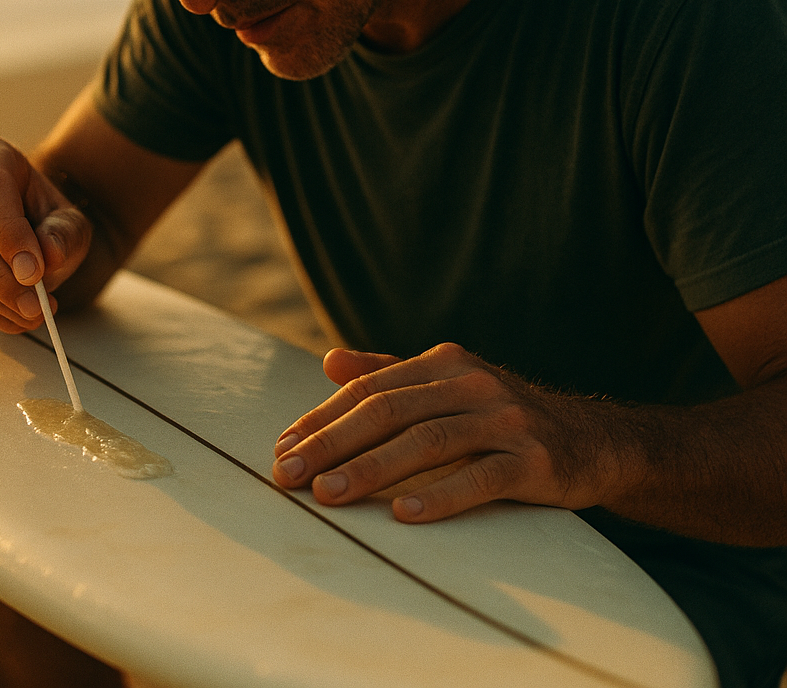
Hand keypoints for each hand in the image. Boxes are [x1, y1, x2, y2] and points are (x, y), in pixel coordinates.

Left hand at [271, 343, 621, 521]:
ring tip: (329, 495)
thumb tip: (329, 360)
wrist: (592, 440)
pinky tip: (404, 514)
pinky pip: (480, 478)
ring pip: (426, 442)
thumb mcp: (447, 384)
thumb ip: (389, 372)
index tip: (283, 449)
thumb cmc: (500, 416)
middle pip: (389, 412)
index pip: (369, 390)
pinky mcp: (534, 460)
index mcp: (444, 362)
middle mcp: (471, 383)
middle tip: (289, 475)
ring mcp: (504, 420)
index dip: (322, 419)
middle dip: (332, 444)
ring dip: (371, 469)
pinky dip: (440, 495)